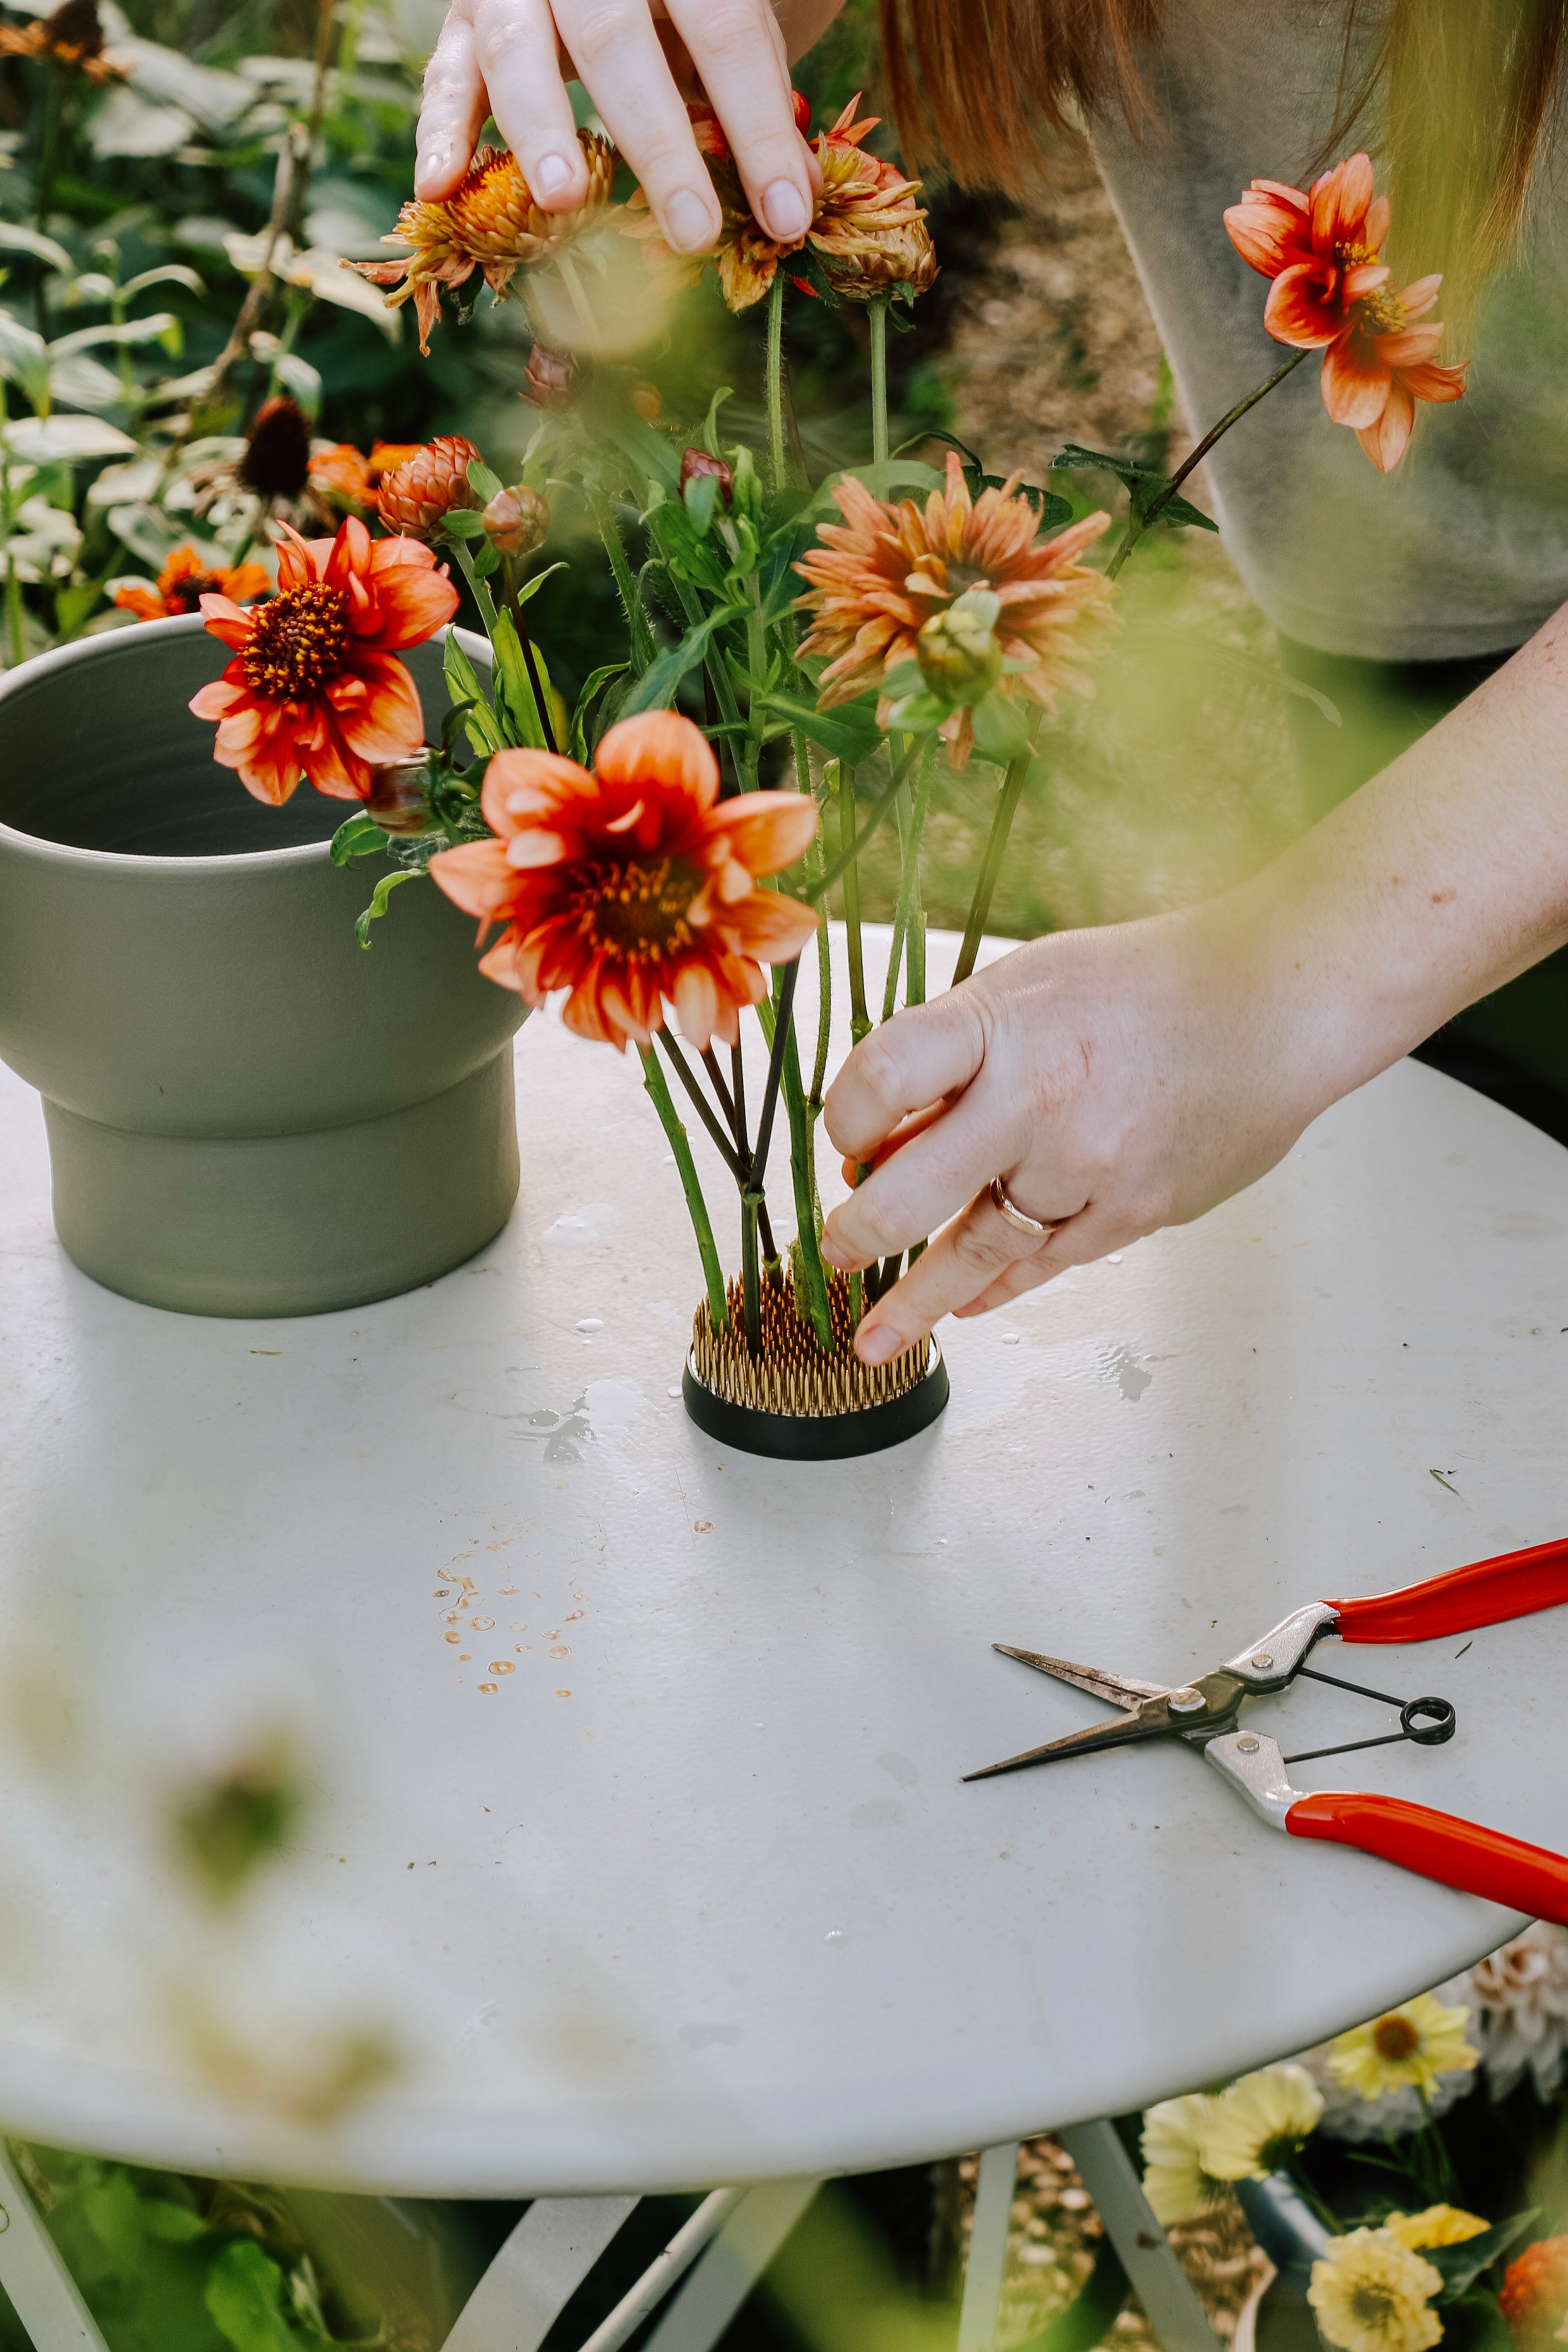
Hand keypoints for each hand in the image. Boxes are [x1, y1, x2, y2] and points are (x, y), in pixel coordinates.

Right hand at [415, 0, 825, 260]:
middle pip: (615, 40)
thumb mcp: (733, 19)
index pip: (724, 29)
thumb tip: (795, 194)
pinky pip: (446, 72)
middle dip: (658, 143)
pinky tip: (438, 186)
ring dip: (539, 130)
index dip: (758, 125)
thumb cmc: (688, 3)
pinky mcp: (465, 19)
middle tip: (693, 233)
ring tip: (567, 201)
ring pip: (514, 48)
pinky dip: (440, 129)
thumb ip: (759, 88)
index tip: (789, 214)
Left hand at [820, 906, 1327, 1362]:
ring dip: (920, 1300)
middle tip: (833, 1255)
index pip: (882, 1077)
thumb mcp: (1030, 984)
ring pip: (980, 1248)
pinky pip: (1048, 1263)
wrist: (1278, 1004)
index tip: (845, 1139)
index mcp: (1004, 1025)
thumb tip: (889, 1138)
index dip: (846, 1118)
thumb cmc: (1149, 982)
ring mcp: (1090, 1165)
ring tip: (874, 1341)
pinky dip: (1001, 1286)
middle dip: (859, 1234)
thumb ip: (958, 1055)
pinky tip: (968, 1305)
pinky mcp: (1136, 1211)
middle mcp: (1041, 1099)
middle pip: (913, 1190)